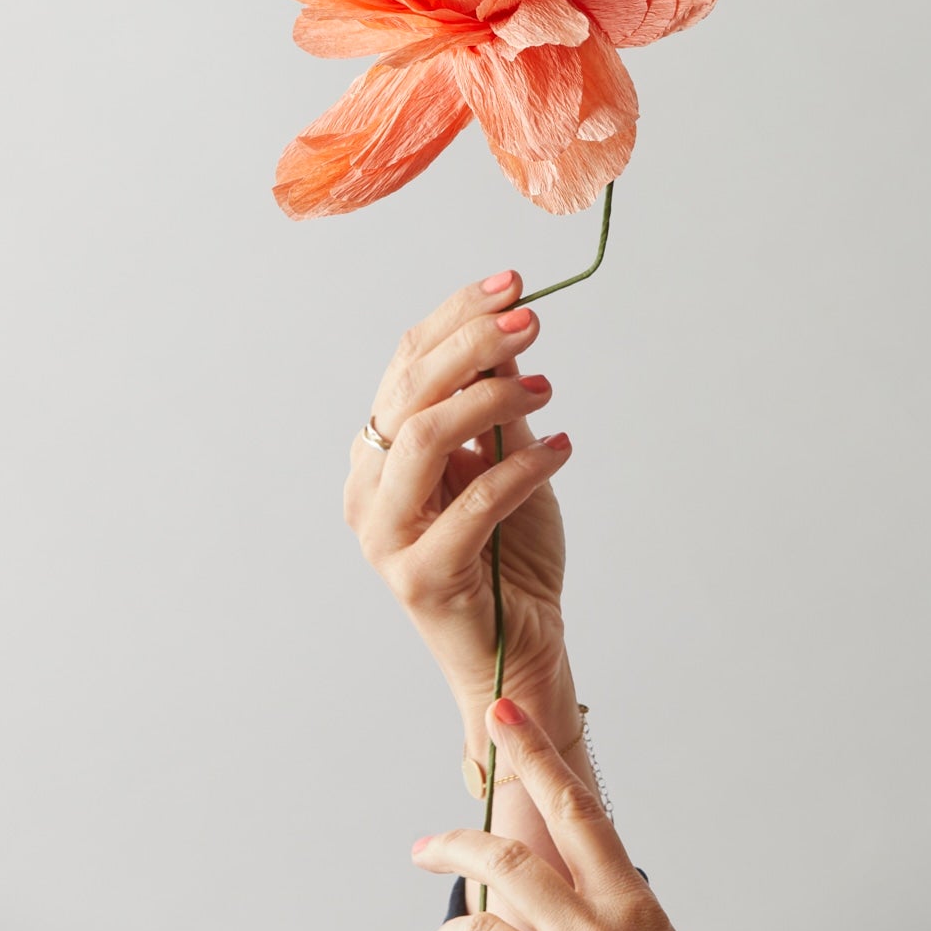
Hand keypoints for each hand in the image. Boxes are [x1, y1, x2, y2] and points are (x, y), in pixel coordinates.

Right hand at [343, 270, 571, 719]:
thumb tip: (507, 331)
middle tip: (531, 318)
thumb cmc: (509, 552)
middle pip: (411, 390)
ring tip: (547, 386)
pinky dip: (522, 469)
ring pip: (425, 436)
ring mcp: (386, 535)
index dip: (456, 316)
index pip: (406, 362)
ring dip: (491, 397)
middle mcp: (368, 489)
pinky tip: (561, 449)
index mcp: (378, 452)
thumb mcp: (504, 458)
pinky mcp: (420, 576)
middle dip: (473, 343)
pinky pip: (471, 504)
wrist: (520, 648)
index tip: (511, 283)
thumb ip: (494, 404)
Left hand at [414, 698, 705, 930]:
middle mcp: (597, 929)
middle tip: (427, 842)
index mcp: (631, 905)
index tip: (503, 717)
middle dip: (458, 837)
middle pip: (510, 854)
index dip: (536, 756)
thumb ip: (610, 915)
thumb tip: (567, 888)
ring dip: (449, 918)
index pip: (577, 809)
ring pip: (483, 912)